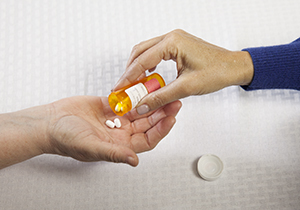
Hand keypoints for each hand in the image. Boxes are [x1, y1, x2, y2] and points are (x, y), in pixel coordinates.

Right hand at [45, 96, 181, 166]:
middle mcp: (121, 132)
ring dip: (151, 100)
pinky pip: (126, 98)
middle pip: (147, 123)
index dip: (161, 130)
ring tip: (162, 90)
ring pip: (140, 109)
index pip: (148, 139)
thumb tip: (134, 161)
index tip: (171, 118)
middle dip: (161, 112)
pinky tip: (144, 84)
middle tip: (173, 100)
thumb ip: (113, 153)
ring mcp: (116, 118)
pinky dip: (135, 92)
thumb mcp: (90, 147)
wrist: (50, 122)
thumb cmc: (66, 138)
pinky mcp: (110, 105)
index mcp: (120, 145)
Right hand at [113, 29, 253, 114]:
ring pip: (146, 51)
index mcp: (173, 43)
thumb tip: (143, 104)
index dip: (128, 76)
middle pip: (140, 52)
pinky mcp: (178, 45)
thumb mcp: (186, 87)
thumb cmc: (217, 72)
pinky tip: (148, 75)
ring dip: (138, 66)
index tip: (119, 88)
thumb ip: (161, 96)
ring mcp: (174, 40)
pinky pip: (156, 52)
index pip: (142, 60)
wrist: (234, 67)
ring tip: (133, 84)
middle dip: (130, 70)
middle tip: (123, 87)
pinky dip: (148, 64)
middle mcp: (171, 37)